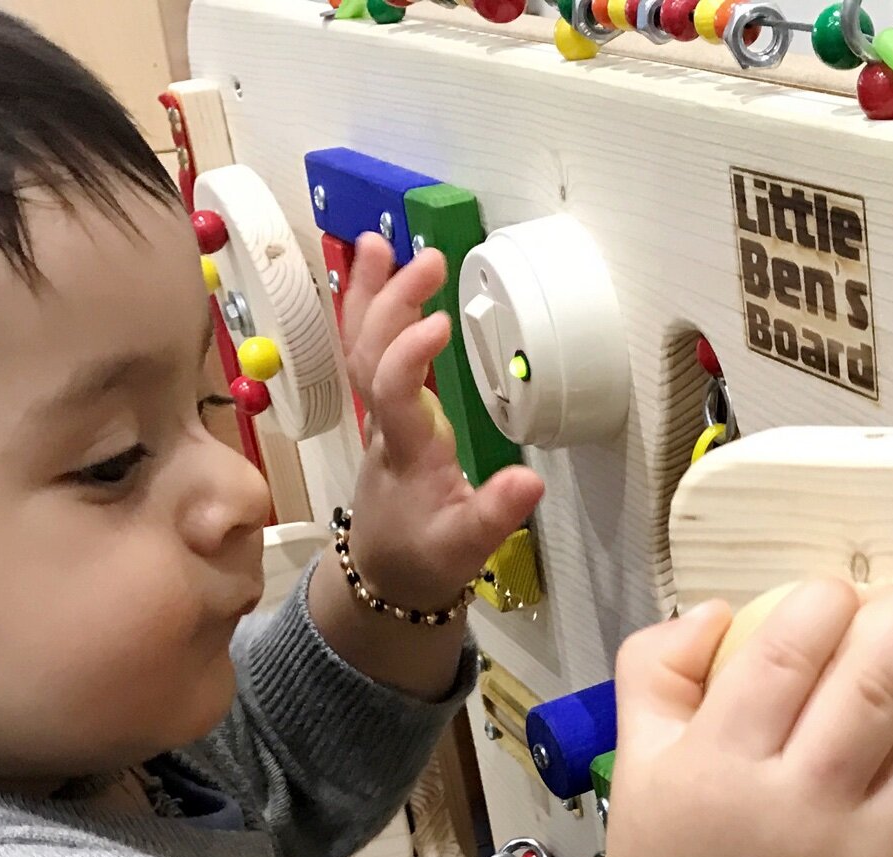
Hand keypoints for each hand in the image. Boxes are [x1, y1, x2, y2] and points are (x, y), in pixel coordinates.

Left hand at [338, 232, 541, 610]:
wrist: (384, 576)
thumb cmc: (426, 558)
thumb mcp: (467, 547)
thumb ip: (496, 513)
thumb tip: (531, 480)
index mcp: (407, 451)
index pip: (395, 392)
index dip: (409, 354)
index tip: (441, 321)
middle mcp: (385, 424)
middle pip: (372, 354)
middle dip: (392, 303)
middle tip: (427, 259)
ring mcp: (379, 415)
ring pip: (362, 347)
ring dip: (369, 295)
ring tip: (378, 243)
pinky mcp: (383, 411)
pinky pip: (369, 352)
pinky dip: (370, 311)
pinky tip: (378, 276)